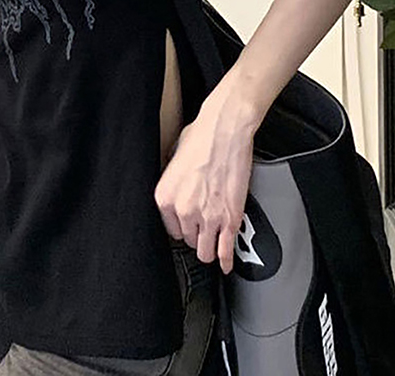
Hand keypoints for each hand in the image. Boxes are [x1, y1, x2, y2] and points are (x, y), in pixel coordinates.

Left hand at [154, 96, 255, 274]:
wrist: (225, 130)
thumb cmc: (201, 137)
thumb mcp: (173, 158)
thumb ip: (173, 181)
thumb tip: (177, 187)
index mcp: (164, 197)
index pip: (170, 229)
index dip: (181, 226)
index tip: (186, 227)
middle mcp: (183, 210)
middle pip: (188, 239)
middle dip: (195, 234)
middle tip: (202, 229)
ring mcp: (207, 217)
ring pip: (205, 250)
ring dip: (209, 249)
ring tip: (212, 246)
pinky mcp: (230, 219)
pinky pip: (225, 250)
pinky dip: (226, 260)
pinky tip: (226, 264)